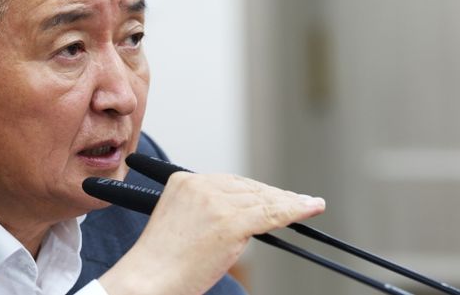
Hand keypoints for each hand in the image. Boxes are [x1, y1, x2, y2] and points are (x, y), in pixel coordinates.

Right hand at [99, 172, 324, 294]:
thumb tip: (240, 215)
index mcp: (184, 181)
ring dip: (288, 203)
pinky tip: (310, 208)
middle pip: (248, 187)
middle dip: (274, 196)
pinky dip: (295, 211)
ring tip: (308, 205)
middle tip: (297, 202)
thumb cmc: (161, 261)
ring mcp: (216, 202)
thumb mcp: (179, 222)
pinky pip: (271, 214)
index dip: (256, 190)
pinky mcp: (231, 222)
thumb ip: (204, 209)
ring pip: (262, 199)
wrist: (149, 278)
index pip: (229, 182)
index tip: (273, 195)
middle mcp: (200, 185)